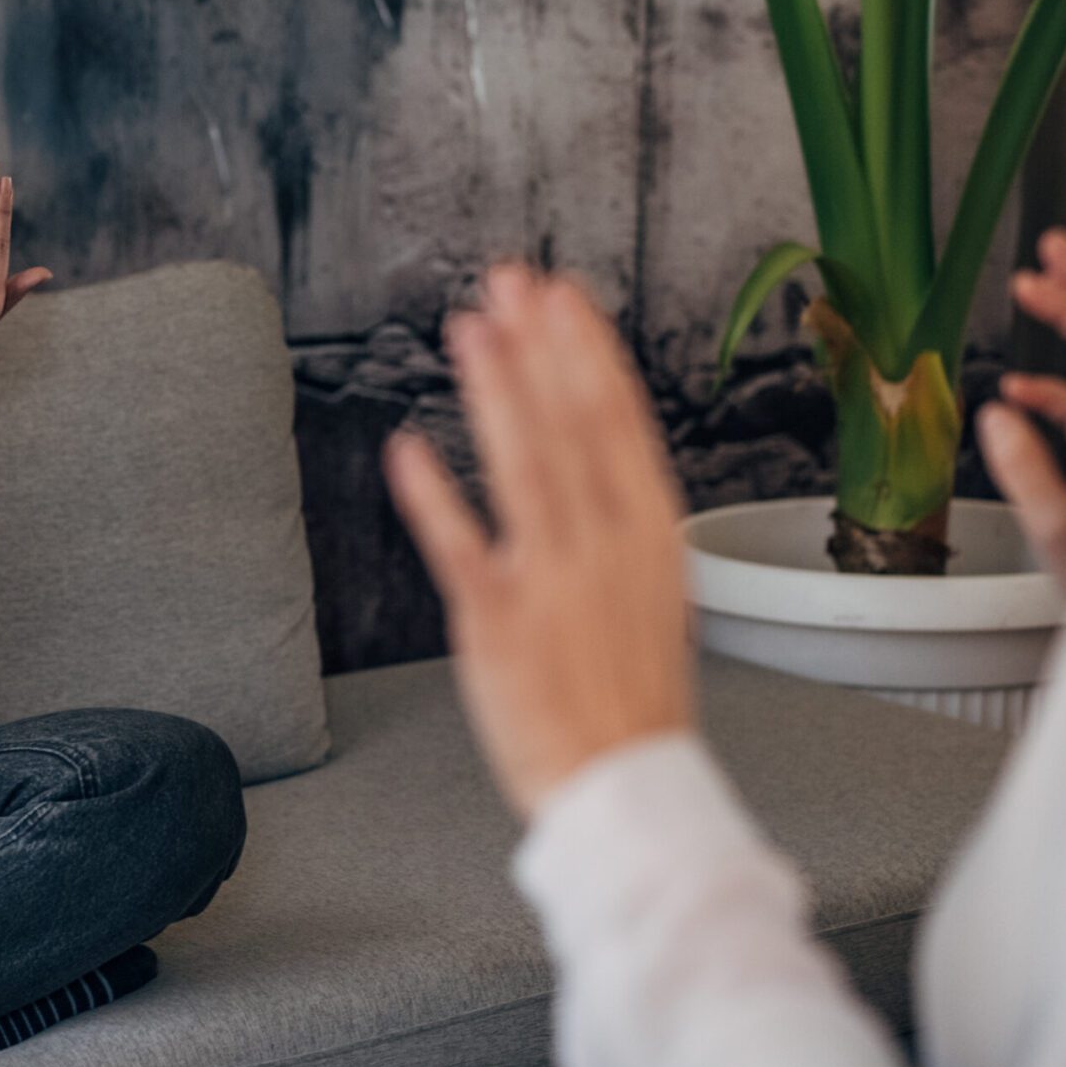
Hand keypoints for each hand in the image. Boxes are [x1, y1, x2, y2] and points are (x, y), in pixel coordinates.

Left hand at [383, 265, 697, 819]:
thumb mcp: (657, 591)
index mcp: (654, 534)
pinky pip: (459, 546)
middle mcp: (607, 546)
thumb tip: (596, 442)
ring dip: (496, 390)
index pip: (620, 421)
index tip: (562, 294)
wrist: (626, 787)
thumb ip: (624, 516)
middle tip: (512, 279)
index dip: (588, 350)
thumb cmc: (635, 695)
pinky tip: (408, 443)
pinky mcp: (497, 622)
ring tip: (471, 328)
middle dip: (541, 344)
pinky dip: (433, 493)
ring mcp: (552, 581)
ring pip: (523, 465)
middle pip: (572, 424)